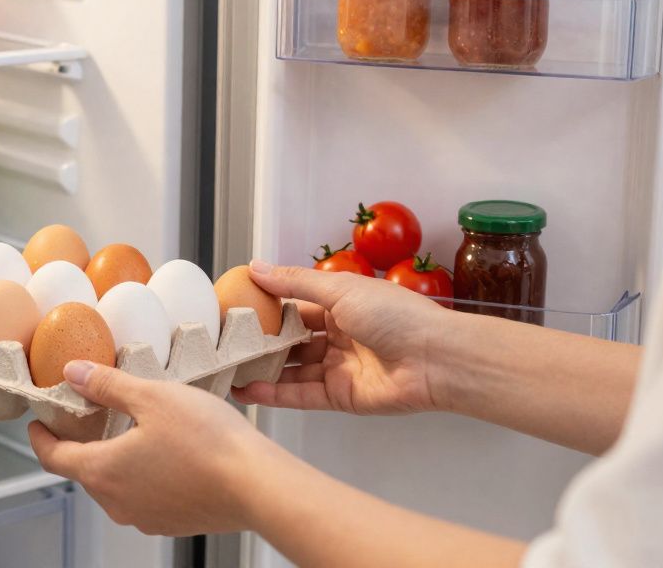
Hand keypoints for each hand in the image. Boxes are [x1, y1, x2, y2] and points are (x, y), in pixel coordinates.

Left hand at [28, 361, 277, 535]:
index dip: (40, 438)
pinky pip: (143, 496)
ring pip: (115, 486)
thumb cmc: (208, 442)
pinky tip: (163, 453)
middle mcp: (117, 502)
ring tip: (128, 431)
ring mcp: (145, 517)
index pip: (53, 458)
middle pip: (84, 471)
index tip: (37, 424)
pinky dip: (141, 475)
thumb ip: (106, 385)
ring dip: (113, 459)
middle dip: (79, 444)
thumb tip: (74, 373)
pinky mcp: (172, 522)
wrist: (258, 486)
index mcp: (102, 471)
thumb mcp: (150, 397)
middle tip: (85, 417)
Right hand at [233, 261, 455, 414]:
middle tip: (225, 344)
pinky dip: (275, 393)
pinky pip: (301, 395)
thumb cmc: (397, 316)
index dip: (266, 306)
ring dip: (262, 370)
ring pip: (291, 369)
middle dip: (260, 342)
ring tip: (227, 371)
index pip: (294, 304)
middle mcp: (338, 335)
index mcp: (341, 304)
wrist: (437, 359)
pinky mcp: (341, 396)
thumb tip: (255, 267)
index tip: (235, 308)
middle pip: (290, 340)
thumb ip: (294, 282)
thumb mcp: (340, 289)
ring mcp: (338, 367)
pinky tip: (249, 390)